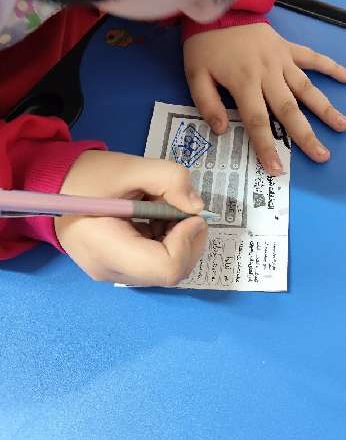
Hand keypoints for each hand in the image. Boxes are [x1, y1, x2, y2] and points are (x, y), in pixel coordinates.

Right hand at [55, 150, 207, 285]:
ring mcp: (115, 272)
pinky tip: (155, 217)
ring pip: (168, 269)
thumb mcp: (129, 167)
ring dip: (179, 238)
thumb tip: (197, 206)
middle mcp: (112, 270)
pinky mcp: (119, 267)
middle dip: (189, 239)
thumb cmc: (87, 176)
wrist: (54, 185)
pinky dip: (168, 240)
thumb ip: (168, 178)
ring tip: (163, 208)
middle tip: (181, 207)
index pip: (167, 269)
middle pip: (171, 272)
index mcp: (108, 249)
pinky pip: (155, 262)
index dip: (187, 241)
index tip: (187, 212)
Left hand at [183, 23, 345, 173]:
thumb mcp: (195, 75)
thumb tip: (222, 130)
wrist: (216, 8)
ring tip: (343, 126)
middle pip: (289, 110)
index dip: (267, 146)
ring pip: (306, 88)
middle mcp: (267, 74)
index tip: (277, 169)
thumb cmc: (205, 46)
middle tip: (322, 156)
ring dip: (325, 108)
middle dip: (306, 135)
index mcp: (244, 83)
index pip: (258, 121)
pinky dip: (331, 67)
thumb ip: (207, 104)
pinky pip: (312, 57)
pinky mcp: (288, 47)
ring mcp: (281, 60)